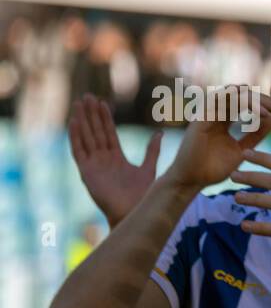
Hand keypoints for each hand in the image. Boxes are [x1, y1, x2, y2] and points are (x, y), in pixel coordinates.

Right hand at [68, 94, 162, 226]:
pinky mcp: (86, 172)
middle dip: (91, 114)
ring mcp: (94, 165)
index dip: (105, 118)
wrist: (134, 211)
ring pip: (86, 138)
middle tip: (87, 96)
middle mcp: (103, 159)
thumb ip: (152, 151)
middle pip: (95, 132)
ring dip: (82, 120)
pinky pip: (78, 151)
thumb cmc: (142, 195)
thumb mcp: (149, 168)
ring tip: (79, 104)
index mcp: (116, 158)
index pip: (108, 133)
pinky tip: (74, 122)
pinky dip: (76, 137)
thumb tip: (159, 133)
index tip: (102, 102)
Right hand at [165, 86, 270, 191]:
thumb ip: (257, 134)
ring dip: (257, 99)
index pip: (246, 101)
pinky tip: (262, 115)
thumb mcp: (243, 149)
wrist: (194, 180)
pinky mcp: (202, 115)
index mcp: (223, 117)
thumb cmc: (214, 168)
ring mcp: (207, 111)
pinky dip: (246, 104)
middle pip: (242, 93)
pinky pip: (225, 101)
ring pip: (235, 92)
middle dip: (264, 99)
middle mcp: (214, 110)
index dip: (265, 104)